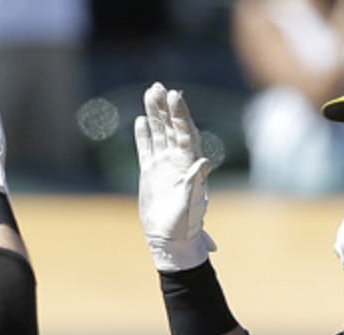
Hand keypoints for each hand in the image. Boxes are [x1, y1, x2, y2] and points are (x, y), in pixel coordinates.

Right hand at [134, 82, 215, 271]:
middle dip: (165, 107)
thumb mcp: (190, 203)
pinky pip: (146, 149)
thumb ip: (195, 182)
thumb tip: (204, 161)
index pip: (184, 131)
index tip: (174, 95)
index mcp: (188, 164)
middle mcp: (177, 160)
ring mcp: (163, 166)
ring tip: (149, 93)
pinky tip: (140, 120)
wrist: (169, 239)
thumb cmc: (184, 225)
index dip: (180, 113)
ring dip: (154, 114)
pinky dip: (144, 135)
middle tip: (157, 86)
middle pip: (171, 127)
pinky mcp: (150, 174)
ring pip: (158, 133)